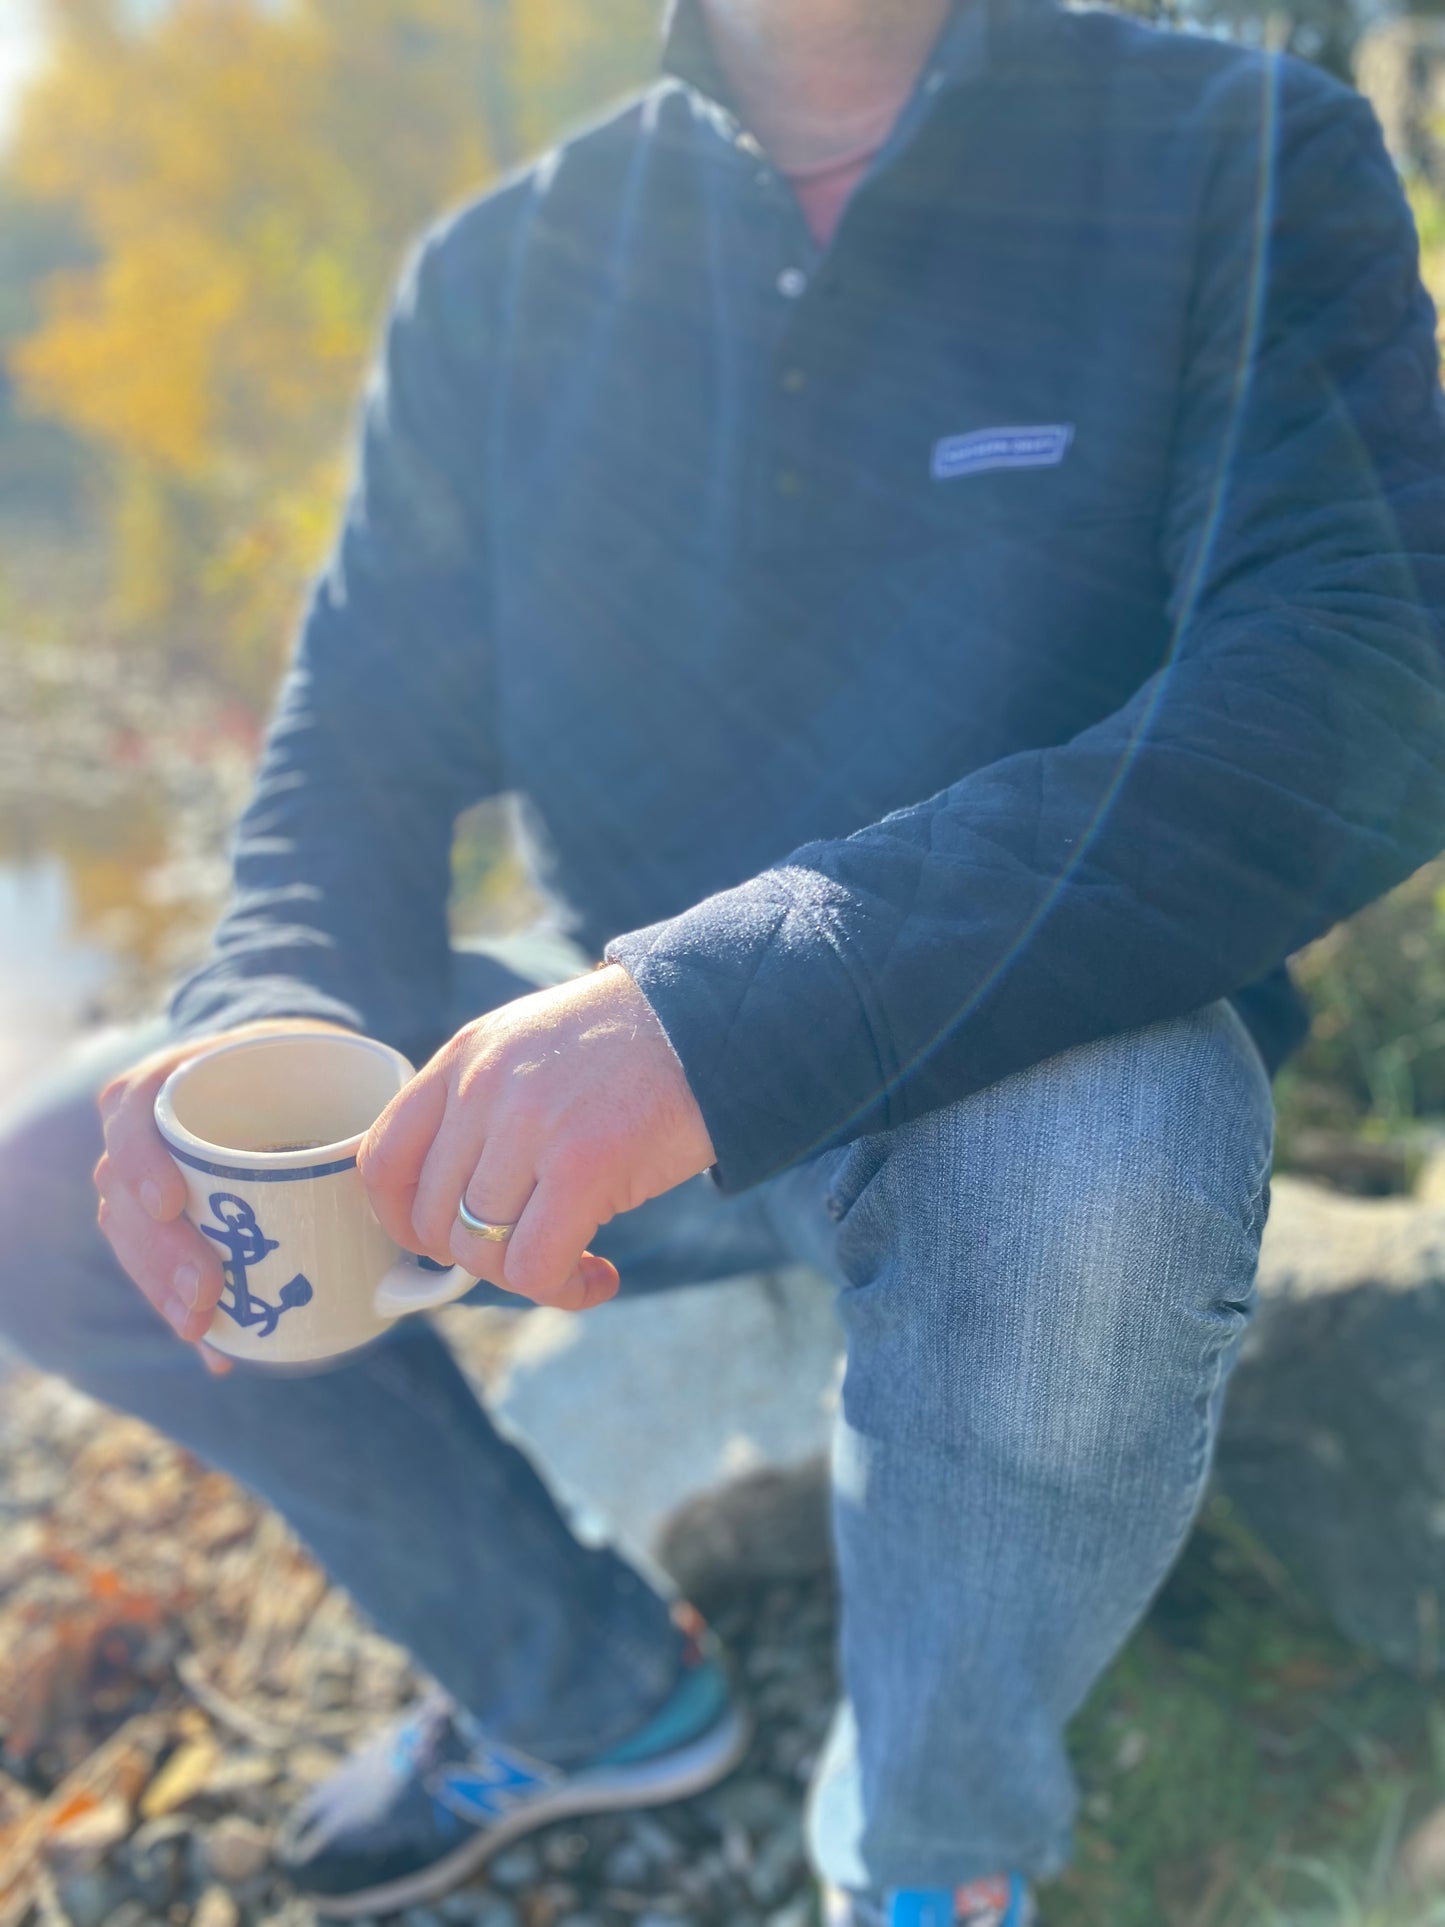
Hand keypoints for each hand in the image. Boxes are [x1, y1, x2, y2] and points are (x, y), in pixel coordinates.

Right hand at [93, 1018, 357, 1374]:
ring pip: (130, 1234)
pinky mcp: (163, 1216)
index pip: (131, 1112)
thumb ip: (363, 1106)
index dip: (141, 1159)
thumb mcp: (330, 1063)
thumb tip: (411, 1184)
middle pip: (123, 1191)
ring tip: (201, 1325)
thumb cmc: (311, 1066)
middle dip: (161, 1251)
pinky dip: (183, 1305)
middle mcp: (146, 1126)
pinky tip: (217, 1349)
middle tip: (205, 1292)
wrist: (292, 1069)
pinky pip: (153, 1263)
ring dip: (161, 1286)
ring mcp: (145, 1172)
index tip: (174, 1203)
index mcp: (178, 1078)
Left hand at [358, 965, 714, 1312]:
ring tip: (572, 1266)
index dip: (400, 1221)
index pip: (383, 1159)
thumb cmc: (630, 1047)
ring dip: (525, 1278)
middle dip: (479, 1258)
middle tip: (532, 1253)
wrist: (714, 1019)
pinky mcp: (584, 1163)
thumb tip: (454, 1213)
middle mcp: (483, 1088)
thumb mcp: (530, 1048)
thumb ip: (482, 1108)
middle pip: (434, 1219)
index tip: (441, 1242)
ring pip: (481, 1250)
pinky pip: (536, 1266)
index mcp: (463, 1057)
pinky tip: (598, 1277)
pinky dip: (562, 1291)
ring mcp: (530, 1124)